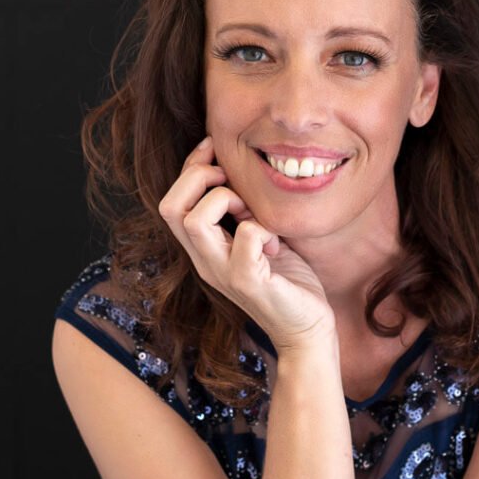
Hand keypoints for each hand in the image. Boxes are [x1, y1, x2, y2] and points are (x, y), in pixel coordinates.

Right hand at [158, 136, 336, 352]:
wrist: (307, 328)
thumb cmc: (288, 280)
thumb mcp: (259, 237)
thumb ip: (243, 212)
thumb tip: (237, 172)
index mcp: (203, 249)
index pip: (172, 202)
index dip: (190, 168)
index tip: (214, 150)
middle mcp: (204, 261)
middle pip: (170, 207)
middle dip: (198, 177)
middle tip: (232, 181)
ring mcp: (223, 273)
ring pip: (195, 221)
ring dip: (226, 200)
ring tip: (251, 211)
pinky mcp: (248, 282)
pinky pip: (245, 237)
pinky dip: (263, 228)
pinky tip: (277, 242)